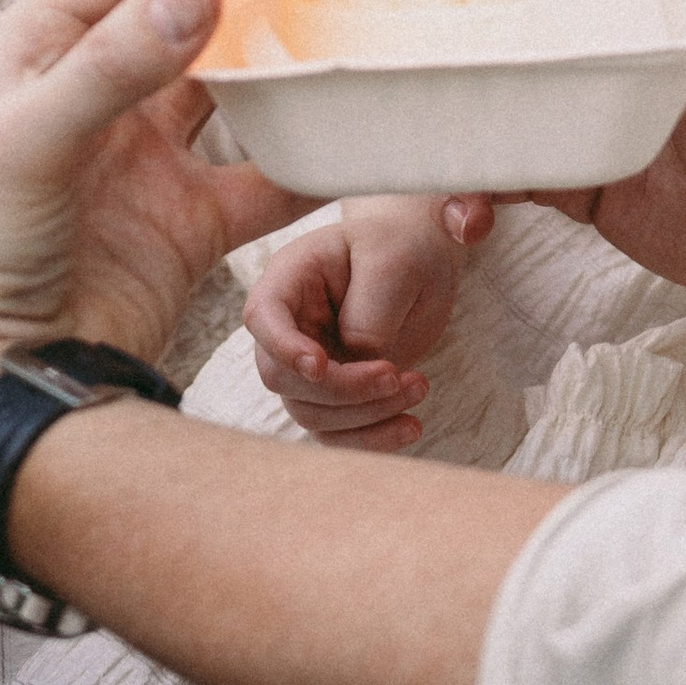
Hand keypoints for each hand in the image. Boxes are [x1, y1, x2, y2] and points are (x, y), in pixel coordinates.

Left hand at [0, 0, 307, 501]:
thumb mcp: (29, 140)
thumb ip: (115, 63)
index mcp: (38, 48)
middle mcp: (97, 91)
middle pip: (190, 13)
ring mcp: (148, 156)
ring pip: (235, 85)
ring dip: (287, 58)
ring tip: (353, 17)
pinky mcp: (190, 220)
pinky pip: (267, 176)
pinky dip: (311, 155)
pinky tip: (356, 129)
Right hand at [247, 200, 486, 453]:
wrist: (422, 260)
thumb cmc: (402, 247)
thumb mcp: (394, 262)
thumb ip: (369, 313)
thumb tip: (358, 360)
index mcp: (291, 277)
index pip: (263, 316)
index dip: (283, 347)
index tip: (320, 366)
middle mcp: (289, 325)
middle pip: (284, 377)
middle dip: (343, 389)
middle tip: (398, 376)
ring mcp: (306, 363)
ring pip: (311, 412)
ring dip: (366, 413)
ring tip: (420, 387)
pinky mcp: (333, 393)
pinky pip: (337, 431)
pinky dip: (372, 437)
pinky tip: (411, 427)